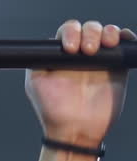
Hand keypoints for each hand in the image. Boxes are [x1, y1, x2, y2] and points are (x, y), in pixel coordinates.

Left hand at [26, 19, 134, 144]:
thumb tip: (43, 45)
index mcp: (63, 55)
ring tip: (107, 45)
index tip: (71, 48)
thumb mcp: (35, 83)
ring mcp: (100, 60)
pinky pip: (124, 44)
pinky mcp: (117, 67)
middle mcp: (81, 55)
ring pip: (106, 33)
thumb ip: (36, 60)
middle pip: (89, 28)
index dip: (71, 33)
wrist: (75, 131)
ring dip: (108, 33)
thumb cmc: (53, 112)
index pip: (69, 31)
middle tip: (88, 50)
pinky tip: (121, 41)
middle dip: (90, 33)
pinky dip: (125, 37)